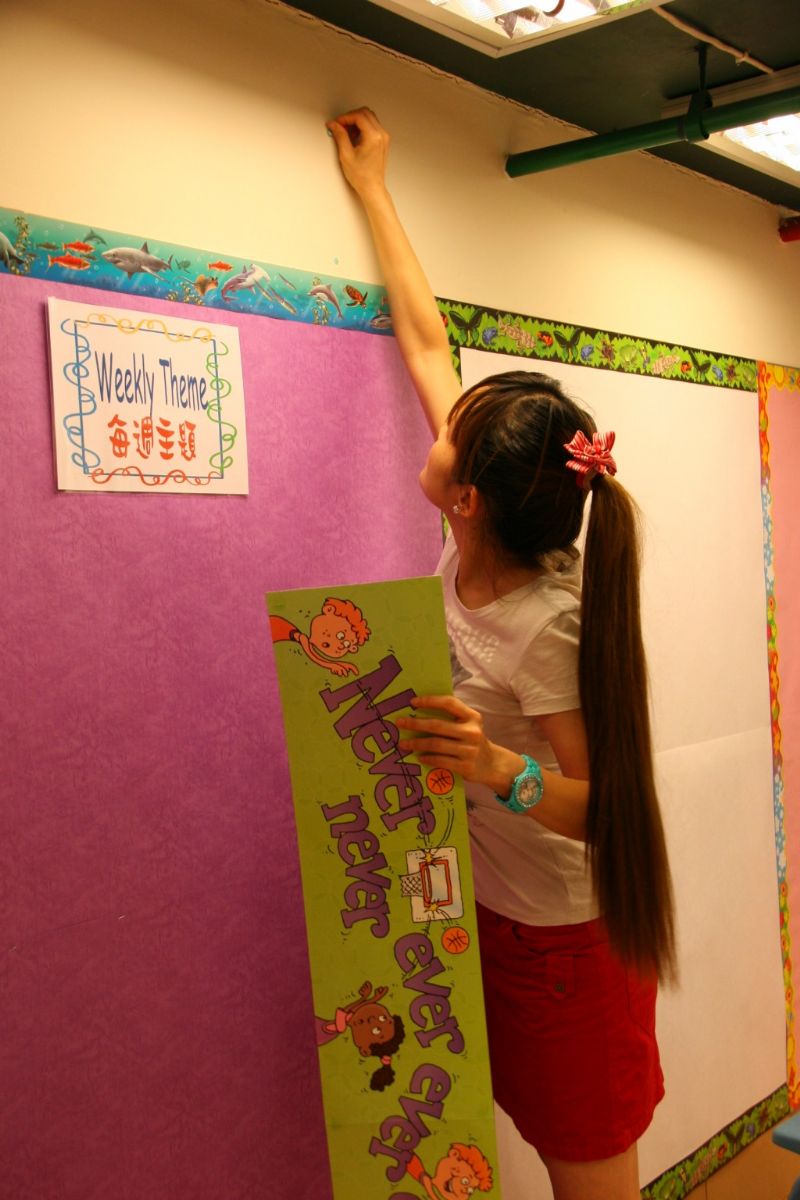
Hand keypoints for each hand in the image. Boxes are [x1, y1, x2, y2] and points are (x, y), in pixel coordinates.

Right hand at [326, 107, 389, 198]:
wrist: (372, 187)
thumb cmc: (362, 176)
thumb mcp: (346, 155)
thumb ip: (340, 136)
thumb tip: (334, 125)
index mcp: (373, 137)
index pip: (359, 116)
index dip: (345, 117)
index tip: (337, 123)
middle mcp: (381, 135)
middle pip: (365, 113)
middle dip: (351, 117)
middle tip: (341, 126)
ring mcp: (384, 137)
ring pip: (369, 118)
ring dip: (357, 121)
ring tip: (347, 133)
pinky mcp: (383, 141)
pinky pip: (373, 126)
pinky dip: (362, 127)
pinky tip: (355, 137)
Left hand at [396, 695, 521, 790]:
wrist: (492, 764)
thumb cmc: (473, 741)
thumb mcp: (469, 725)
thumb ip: (452, 717)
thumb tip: (420, 709)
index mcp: (472, 717)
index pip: (449, 703)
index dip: (430, 701)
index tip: (413, 702)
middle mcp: (472, 732)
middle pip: (438, 726)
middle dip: (415, 724)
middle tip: (400, 723)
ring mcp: (469, 750)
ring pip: (436, 744)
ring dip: (417, 744)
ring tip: (403, 744)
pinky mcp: (466, 766)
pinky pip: (441, 761)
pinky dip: (428, 758)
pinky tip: (419, 757)